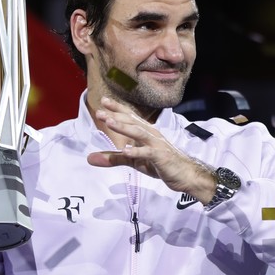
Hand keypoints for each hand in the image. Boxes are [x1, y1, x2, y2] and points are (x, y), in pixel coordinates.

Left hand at [87, 97, 214, 203]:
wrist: (185, 175)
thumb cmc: (160, 164)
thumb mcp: (134, 161)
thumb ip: (113, 158)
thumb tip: (89, 158)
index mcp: (145, 132)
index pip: (130, 117)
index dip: (117, 108)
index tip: (104, 100)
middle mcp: (151, 134)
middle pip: (132, 122)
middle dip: (116, 116)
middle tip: (100, 112)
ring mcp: (157, 144)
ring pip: (138, 133)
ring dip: (124, 127)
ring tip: (110, 123)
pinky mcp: (161, 157)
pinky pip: (148, 153)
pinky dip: (137, 152)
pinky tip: (126, 151)